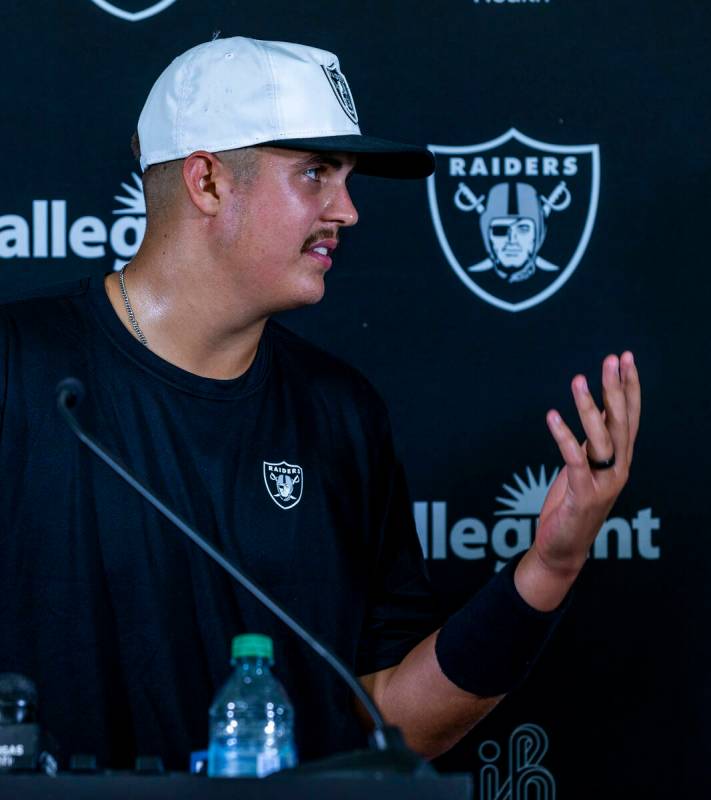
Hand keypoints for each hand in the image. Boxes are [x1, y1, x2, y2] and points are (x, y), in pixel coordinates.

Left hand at [527, 352, 640, 585]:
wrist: (563, 548)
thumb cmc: (573, 504)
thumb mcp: (586, 466)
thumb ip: (595, 441)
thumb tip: (598, 409)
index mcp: (620, 460)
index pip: (629, 417)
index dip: (629, 387)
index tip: (626, 358)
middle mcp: (618, 469)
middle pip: (621, 422)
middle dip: (617, 388)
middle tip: (613, 358)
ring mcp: (603, 483)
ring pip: (601, 438)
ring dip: (589, 407)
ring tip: (578, 379)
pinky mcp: (583, 495)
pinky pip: (574, 460)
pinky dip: (564, 436)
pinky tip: (551, 416)